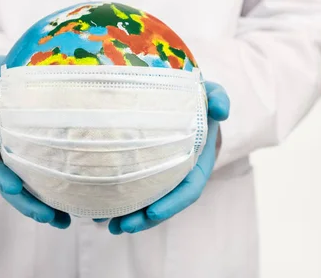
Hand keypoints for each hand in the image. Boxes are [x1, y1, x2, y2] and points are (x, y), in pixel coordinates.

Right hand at [0, 56, 70, 228]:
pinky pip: (49, 179)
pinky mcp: (44, 155)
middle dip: (25, 204)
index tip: (13, 187)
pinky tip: (78, 207)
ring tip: (63, 222)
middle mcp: (5, 149)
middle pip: (10, 184)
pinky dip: (61, 194)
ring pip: (30, 188)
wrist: (25, 69)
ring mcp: (24, 155)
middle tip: (47, 217)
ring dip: (43, 208)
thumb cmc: (5, 69)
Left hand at [104, 81, 229, 233]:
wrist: (182, 95)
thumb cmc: (197, 96)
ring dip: (129, 215)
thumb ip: (218, 97)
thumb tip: (220, 111)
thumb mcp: (211, 92)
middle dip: (145, 219)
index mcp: (199, 160)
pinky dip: (119, 199)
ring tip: (106, 224)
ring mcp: (163, 172)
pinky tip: (99, 208)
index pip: (189, 189)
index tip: (152, 213)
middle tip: (121, 227)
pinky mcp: (145, 166)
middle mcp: (181, 171)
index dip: (172, 204)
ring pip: (147, 200)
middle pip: (165, 202)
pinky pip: (134, 187)